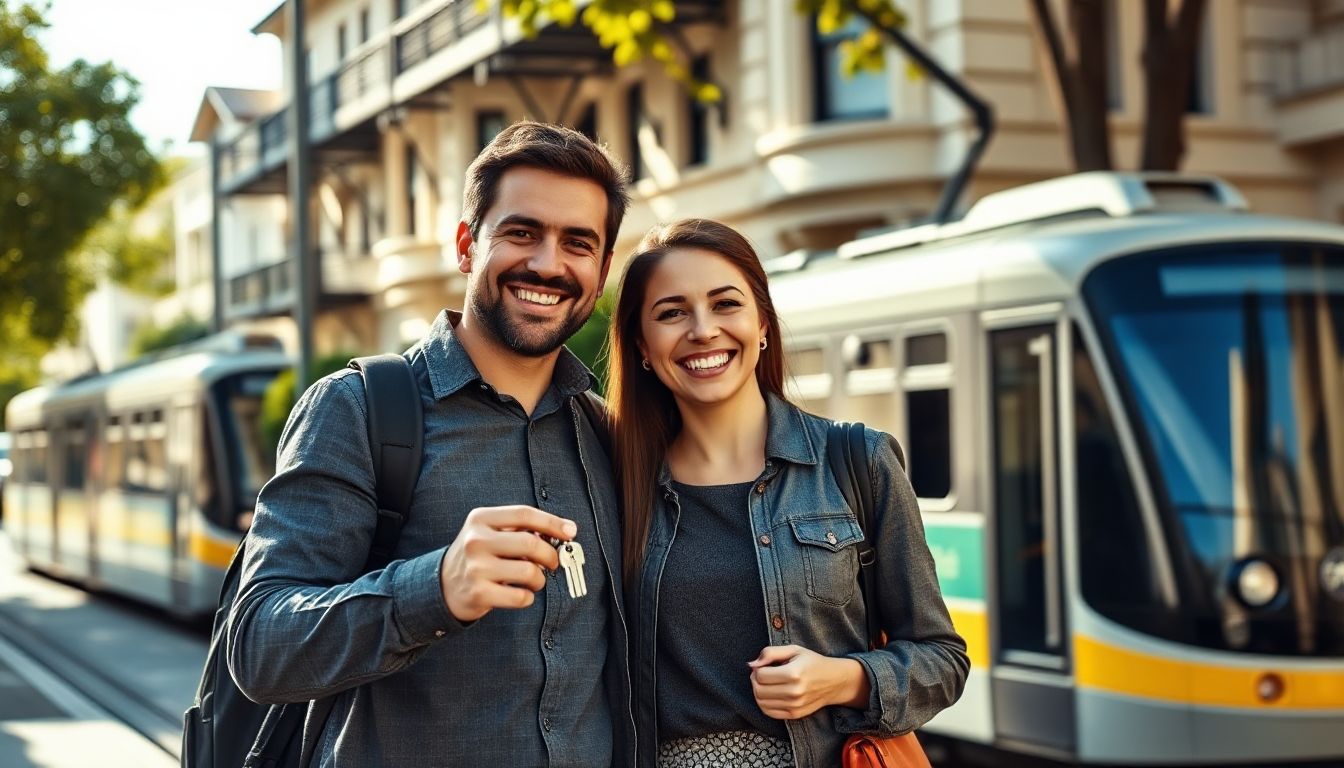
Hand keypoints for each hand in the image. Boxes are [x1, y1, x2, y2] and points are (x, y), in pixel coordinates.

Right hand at [439, 505, 575, 621]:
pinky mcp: (479, 593)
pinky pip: (521, 597)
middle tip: (552, 563)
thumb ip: (520, 530)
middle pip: (531, 543)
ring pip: (529, 572)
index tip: (571, 532)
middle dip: (550, 555)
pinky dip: (528, 597)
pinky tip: (521, 594)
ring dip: (540, 579)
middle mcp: (476, 541)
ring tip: (534, 580)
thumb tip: (564, 531)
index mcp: (480, 519)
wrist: (442, 586)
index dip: (552, 522)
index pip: (524, 514)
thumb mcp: (489, 532)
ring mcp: (476, 568)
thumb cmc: (477, 556)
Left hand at [748, 645, 869, 719]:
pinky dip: (764, 703)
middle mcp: (794, 692)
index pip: (760, 675)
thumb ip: (770, 653)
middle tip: (762, 674)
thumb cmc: (812, 662)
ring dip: (758, 692)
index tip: (764, 665)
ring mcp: (794, 705)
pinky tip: (770, 694)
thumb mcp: (793, 650)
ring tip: (766, 683)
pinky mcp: (794, 714)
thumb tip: (751, 664)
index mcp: (794, 673)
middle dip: (755, 680)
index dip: (758, 668)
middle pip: (759, 690)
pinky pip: (769, 712)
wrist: (834, 681)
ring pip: (761, 702)